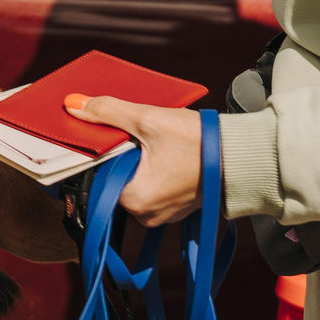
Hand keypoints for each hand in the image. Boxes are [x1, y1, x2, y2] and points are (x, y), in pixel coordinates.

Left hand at [70, 95, 203, 227]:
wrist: (245, 155)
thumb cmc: (201, 142)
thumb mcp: (149, 119)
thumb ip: (108, 112)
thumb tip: (74, 104)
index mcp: (133, 200)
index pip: (97, 175)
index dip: (99, 151)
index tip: (107, 136)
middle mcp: (144, 215)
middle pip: (114, 178)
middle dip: (119, 155)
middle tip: (137, 136)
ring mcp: (161, 214)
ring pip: (133, 181)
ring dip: (136, 161)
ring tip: (154, 143)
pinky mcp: (175, 207)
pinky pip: (152, 186)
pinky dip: (151, 169)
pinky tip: (163, 153)